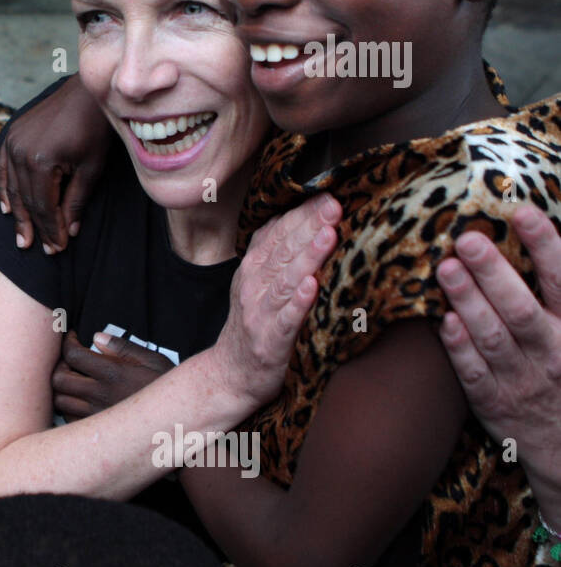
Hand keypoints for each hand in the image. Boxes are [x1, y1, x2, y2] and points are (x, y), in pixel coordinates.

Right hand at [0, 76, 113, 253]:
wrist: (87, 92)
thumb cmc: (96, 129)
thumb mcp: (91, 169)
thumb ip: (76, 201)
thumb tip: (68, 232)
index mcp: (41, 160)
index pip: (43, 206)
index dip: (50, 230)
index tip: (57, 248)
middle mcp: (20, 151)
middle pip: (26, 199)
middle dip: (35, 226)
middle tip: (38, 249)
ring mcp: (12, 141)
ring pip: (12, 187)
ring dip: (18, 214)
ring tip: (22, 237)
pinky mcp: (11, 134)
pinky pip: (2, 167)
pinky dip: (3, 188)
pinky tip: (7, 208)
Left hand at [52, 330, 172, 419]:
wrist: (181, 424)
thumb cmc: (168, 388)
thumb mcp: (154, 361)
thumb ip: (124, 348)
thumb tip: (96, 337)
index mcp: (113, 373)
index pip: (73, 354)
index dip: (68, 342)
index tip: (73, 338)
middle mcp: (100, 395)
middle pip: (59, 379)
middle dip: (59, 365)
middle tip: (70, 360)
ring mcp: (96, 416)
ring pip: (60, 401)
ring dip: (62, 388)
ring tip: (74, 380)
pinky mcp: (98, 432)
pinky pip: (69, 419)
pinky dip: (68, 407)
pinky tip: (81, 400)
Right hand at [209, 193, 340, 408]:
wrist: (231, 372)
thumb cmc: (256, 323)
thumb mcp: (259, 282)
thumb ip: (278, 252)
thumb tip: (310, 216)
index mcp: (254, 266)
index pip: (279, 230)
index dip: (302, 212)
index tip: (329, 193)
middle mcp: (254, 283)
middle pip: (284, 248)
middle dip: (310, 224)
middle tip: (335, 205)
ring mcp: (260, 311)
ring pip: (286, 278)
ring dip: (307, 256)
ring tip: (328, 236)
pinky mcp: (269, 340)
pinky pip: (285, 318)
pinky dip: (298, 302)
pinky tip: (312, 286)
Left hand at [436, 205, 560, 482]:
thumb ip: (556, 292)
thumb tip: (539, 235)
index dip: (546, 245)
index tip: (523, 212)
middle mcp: (552, 352)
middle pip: (522, 309)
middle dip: (495, 273)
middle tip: (467, 239)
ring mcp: (523, 379)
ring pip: (494, 338)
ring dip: (469, 302)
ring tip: (446, 269)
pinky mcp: (494, 402)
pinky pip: (474, 373)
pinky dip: (460, 348)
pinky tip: (444, 322)